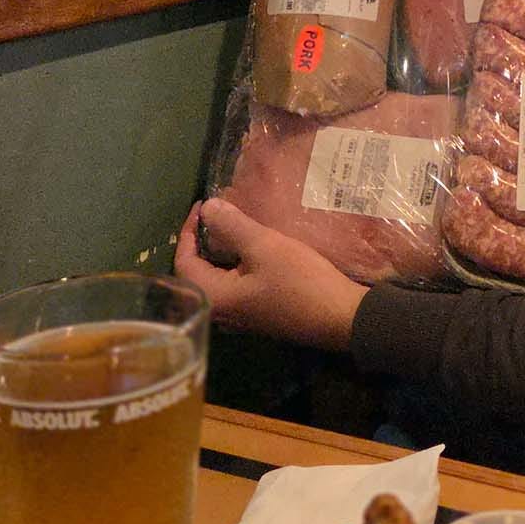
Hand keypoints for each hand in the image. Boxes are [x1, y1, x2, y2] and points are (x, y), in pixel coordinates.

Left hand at [174, 199, 366, 348]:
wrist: (340, 318)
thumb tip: (208, 208)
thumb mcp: (265, 247)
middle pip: (198, 273)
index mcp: (215, 298)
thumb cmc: (299, 282)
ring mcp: (242, 316)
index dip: (188, 231)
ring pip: (218, 279)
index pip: (184, 262)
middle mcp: (222, 312)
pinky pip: (236, 285)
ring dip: (221, 252)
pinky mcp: (259, 314)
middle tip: (216, 213)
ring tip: (232, 225)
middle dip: (203, 241)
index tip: (203, 205)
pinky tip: (252, 250)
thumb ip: (232, 226)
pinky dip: (237, 264)